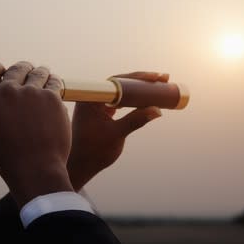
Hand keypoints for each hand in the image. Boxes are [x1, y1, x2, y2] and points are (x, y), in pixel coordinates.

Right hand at [0, 61, 73, 206]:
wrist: (35, 169)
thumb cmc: (10, 155)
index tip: (2, 73)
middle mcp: (8, 90)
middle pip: (16, 68)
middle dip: (22, 72)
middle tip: (28, 80)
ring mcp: (31, 92)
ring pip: (39, 72)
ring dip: (41, 76)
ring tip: (43, 86)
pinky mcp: (52, 97)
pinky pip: (55, 82)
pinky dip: (54, 86)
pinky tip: (54, 95)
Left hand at [67, 71, 166, 190]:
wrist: (81, 166)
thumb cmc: (94, 152)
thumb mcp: (117, 134)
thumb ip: (136, 120)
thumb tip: (157, 110)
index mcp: (90, 99)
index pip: (118, 81)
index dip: (138, 78)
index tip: (156, 77)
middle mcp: (91, 98)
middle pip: (120, 83)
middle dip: (142, 82)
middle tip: (163, 78)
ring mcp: (95, 105)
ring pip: (120, 91)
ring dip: (138, 90)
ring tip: (158, 87)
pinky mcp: (99, 113)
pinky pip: (118, 101)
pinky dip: (131, 100)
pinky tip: (145, 99)